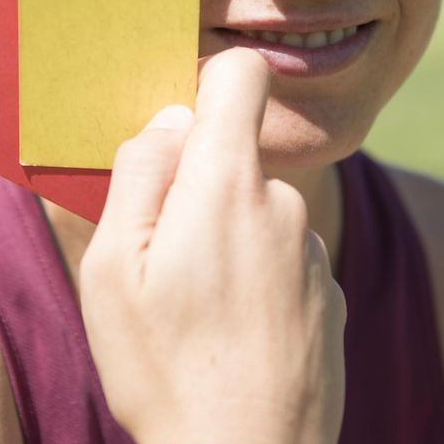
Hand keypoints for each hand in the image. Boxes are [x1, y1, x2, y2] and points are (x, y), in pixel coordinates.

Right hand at [79, 48, 345, 443]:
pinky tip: (232, 344)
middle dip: (196, 192)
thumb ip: (139, 176)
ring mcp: (313, 256)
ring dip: (226, 247)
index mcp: (226, 183)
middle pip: (236, 160)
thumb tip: (168, 120)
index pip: (241, 76)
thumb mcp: (112, 268)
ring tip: (195, 320)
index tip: (177, 136)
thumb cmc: (163, 368)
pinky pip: (283, 268)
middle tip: (159, 267)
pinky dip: (257, 291)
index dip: (206, 87)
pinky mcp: (331, 303)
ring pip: (258, 218)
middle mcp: (284, 206)